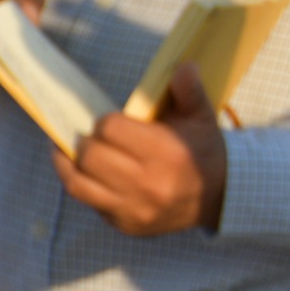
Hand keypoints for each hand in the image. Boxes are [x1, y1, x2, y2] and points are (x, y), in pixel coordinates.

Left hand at [54, 65, 226, 236]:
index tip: (113, 121)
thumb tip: (183, 66)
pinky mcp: (126, 224)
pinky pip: (88, 202)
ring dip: (69, 162)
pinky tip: (83, 172)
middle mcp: (148, 184)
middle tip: (94, 135)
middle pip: (90, 154)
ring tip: (70, 150)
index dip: (108, 121)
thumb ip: (190, 91)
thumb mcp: (202, 118)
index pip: (111, 129)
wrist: (219, 197)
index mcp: (166, 153)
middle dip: (88, 140)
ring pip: (78, 182)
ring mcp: (134, 208)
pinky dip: (80, 184)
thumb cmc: (204, 152)